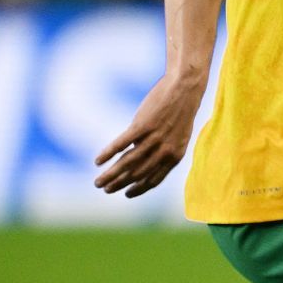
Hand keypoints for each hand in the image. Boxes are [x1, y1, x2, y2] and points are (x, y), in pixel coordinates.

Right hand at [94, 73, 204, 197]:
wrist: (185, 88)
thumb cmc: (180, 111)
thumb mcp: (177, 136)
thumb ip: (163, 150)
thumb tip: (143, 159)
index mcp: (175, 156)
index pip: (154, 180)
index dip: (139, 189)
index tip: (126, 194)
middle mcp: (165, 150)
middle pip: (137, 174)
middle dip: (120, 184)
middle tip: (105, 189)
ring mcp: (153, 138)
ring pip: (127, 163)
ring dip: (111, 175)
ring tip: (98, 183)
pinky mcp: (142, 125)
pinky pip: (121, 144)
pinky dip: (108, 153)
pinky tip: (98, 161)